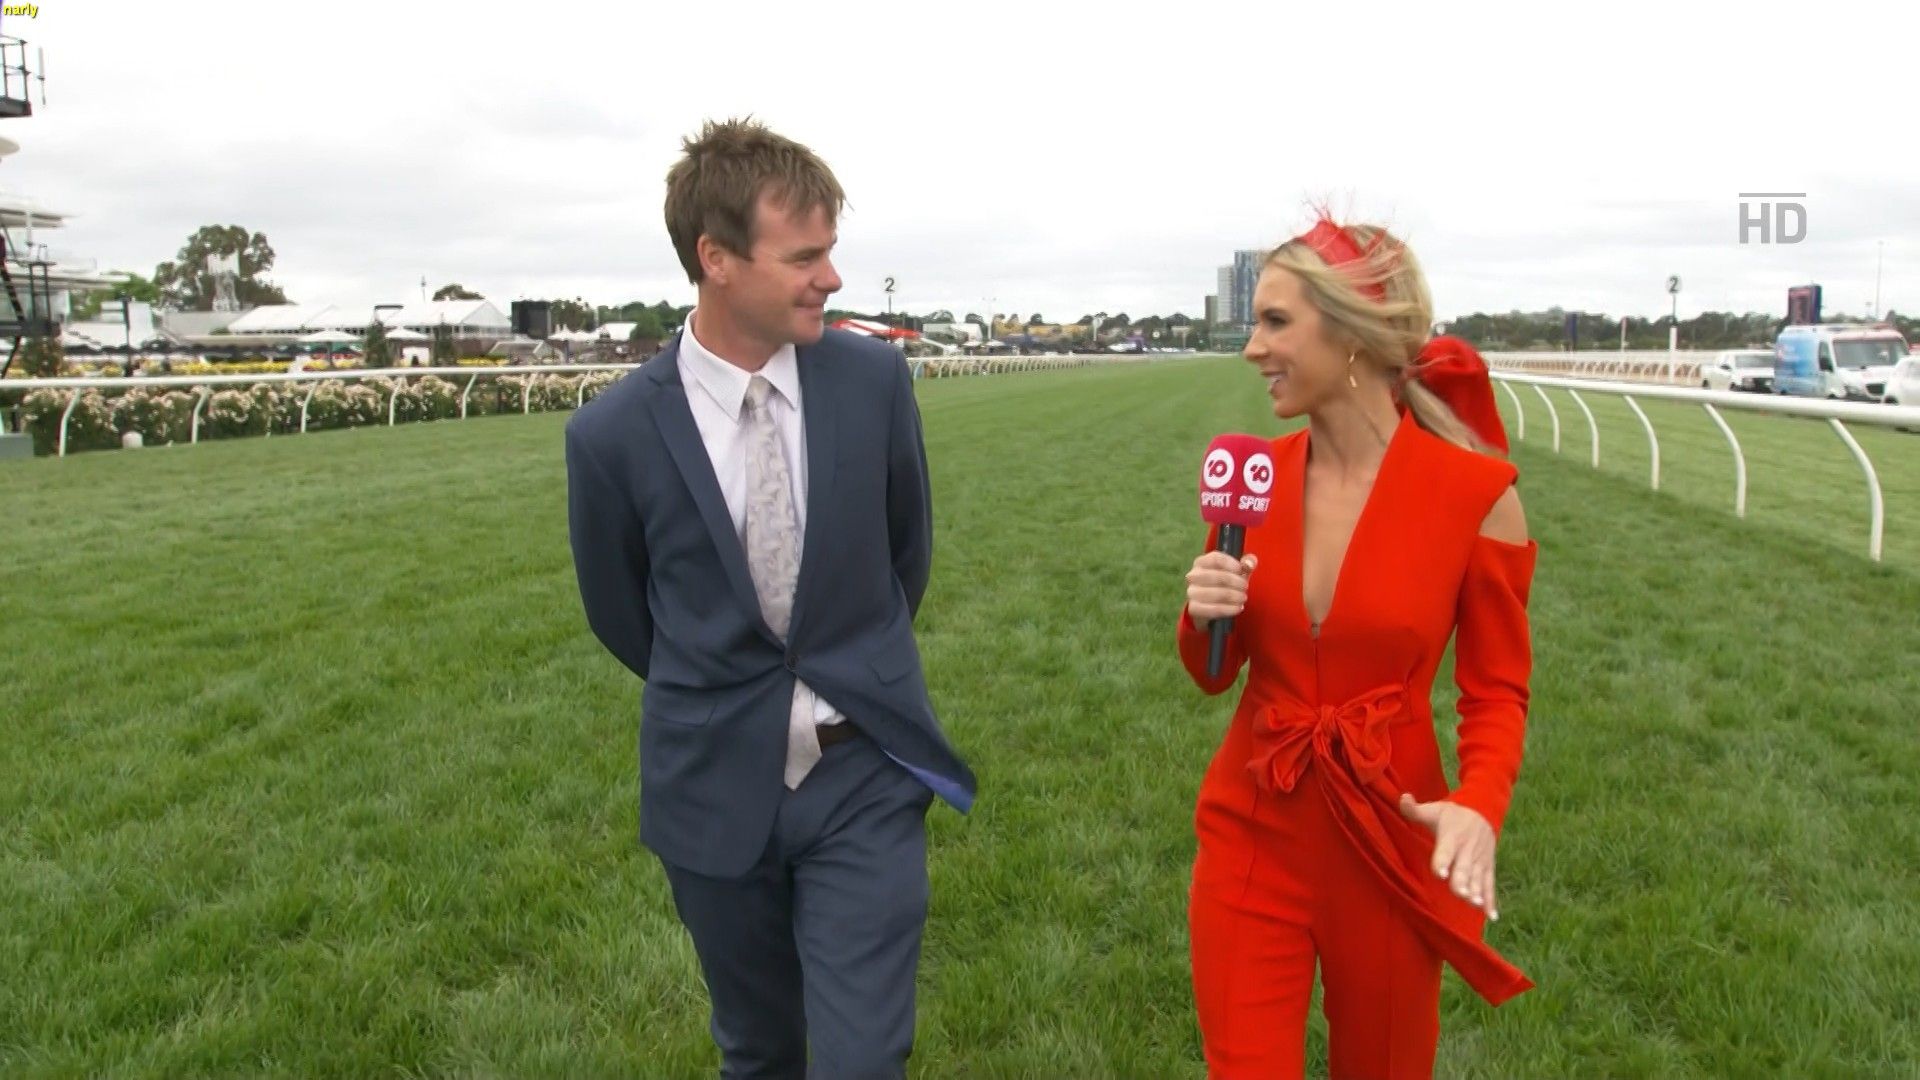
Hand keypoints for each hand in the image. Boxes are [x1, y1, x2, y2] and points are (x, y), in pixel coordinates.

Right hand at [1185, 552, 1256, 629]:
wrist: (1212, 606)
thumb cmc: (1226, 583)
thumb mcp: (1237, 570)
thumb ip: (1247, 562)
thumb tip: (1249, 564)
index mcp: (1202, 562)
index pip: (1216, 558)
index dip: (1231, 564)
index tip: (1242, 570)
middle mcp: (1193, 575)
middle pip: (1216, 576)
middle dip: (1235, 582)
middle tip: (1245, 587)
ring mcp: (1192, 592)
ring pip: (1214, 593)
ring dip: (1233, 596)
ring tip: (1243, 598)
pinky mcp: (1194, 608)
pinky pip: (1212, 609)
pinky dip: (1228, 609)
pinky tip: (1238, 608)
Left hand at [1398, 793, 1499, 919]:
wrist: (1482, 811)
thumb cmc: (1451, 815)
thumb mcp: (1434, 809)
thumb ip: (1415, 810)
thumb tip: (1402, 797)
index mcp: (1452, 836)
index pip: (1446, 850)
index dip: (1443, 861)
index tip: (1440, 873)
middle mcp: (1467, 850)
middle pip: (1464, 868)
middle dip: (1462, 881)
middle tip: (1460, 894)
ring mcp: (1479, 860)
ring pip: (1478, 878)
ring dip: (1477, 892)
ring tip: (1475, 905)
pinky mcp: (1488, 868)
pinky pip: (1490, 885)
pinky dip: (1491, 900)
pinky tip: (1491, 916)